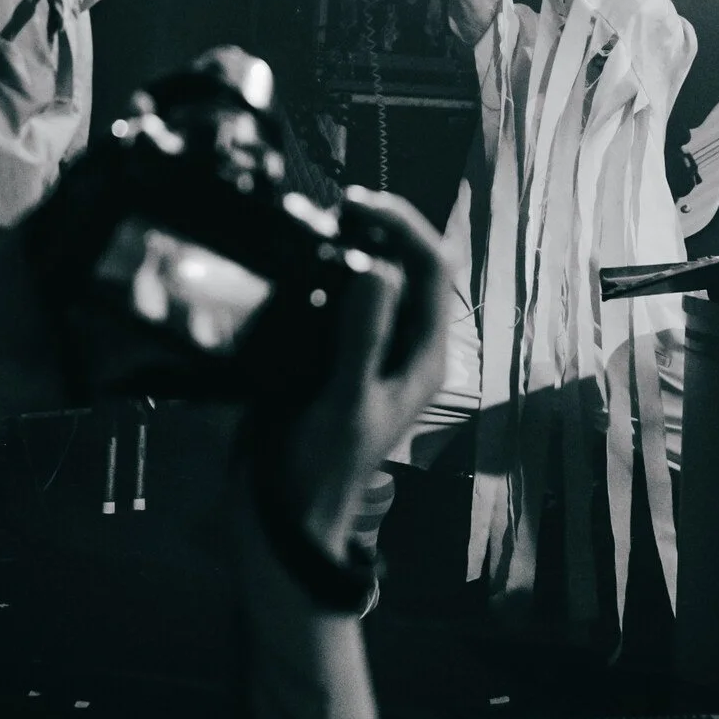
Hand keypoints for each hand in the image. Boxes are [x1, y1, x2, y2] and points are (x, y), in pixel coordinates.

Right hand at [277, 190, 447, 560]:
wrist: (285, 514)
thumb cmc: (323, 467)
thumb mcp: (346, 399)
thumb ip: (363, 335)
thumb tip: (380, 266)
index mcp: (423, 355)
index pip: (433, 268)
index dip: (403, 226)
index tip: (359, 204)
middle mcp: (404, 344)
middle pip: (407, 263)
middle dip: (379, 227)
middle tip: (334, 208)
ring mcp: (370, 347)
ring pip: (375, 275)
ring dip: (353, 244)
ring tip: (318, 223)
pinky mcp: (335, 351)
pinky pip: (341, 296)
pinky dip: (326, 270)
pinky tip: (300, 260)